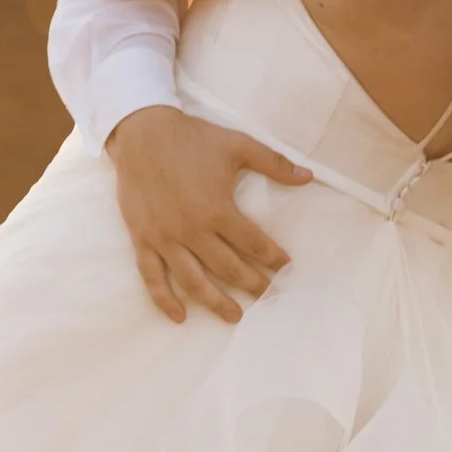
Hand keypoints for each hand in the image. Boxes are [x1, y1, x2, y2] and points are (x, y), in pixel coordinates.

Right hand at [105, 105, 311, 323]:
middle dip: (252, 284)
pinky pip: (152, 278)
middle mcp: (192, 231)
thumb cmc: (193, 139)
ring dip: (215, 302)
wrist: (143, 134)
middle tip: (269, 298)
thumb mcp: (239, 145)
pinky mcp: (142, 240)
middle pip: (227, 268)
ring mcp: (165, 239)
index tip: (286, 268)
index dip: (272, 258)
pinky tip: (180, 316)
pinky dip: (165, 300)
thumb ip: (275, 164)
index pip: (253, 243)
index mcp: (217, 210)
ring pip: (192, 281)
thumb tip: (309, 177)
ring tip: (234, 316)